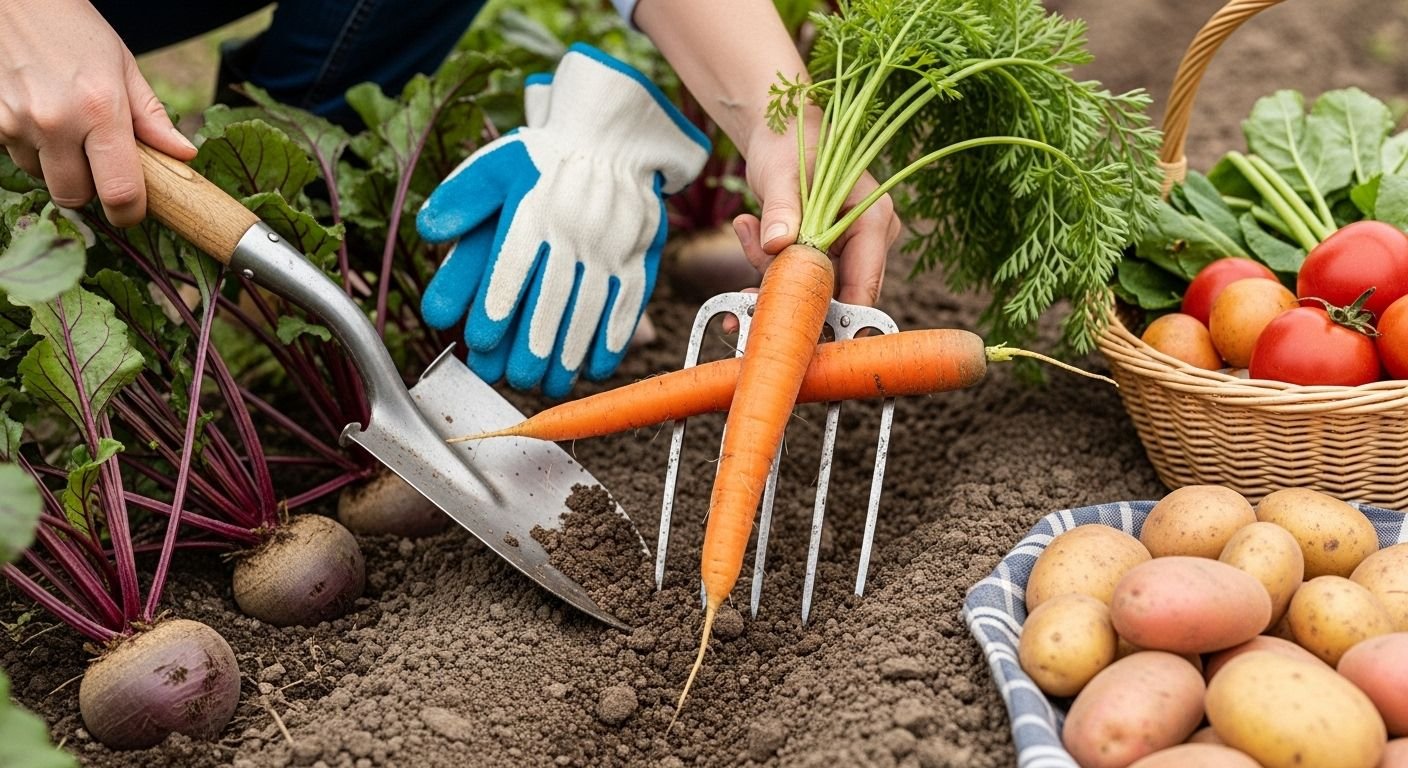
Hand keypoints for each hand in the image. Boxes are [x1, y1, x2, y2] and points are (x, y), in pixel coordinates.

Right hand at [0, 0, 196, 225]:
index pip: (119, 192)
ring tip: (67, 128)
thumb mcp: (122, 66)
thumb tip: (185, 156)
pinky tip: (40, 117)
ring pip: (43, 178)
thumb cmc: (73, 29)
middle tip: (99, 164)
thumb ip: (152, 117)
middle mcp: (56, 122)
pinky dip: (32, 148)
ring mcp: (16, 124)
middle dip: (91, 190)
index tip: (133, 211)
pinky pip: (16, 158)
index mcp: (100, 110)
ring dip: (58, 167)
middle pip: (75, 197)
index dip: (129, 213)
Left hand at [417, 44, 709, 397]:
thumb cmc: (543, 160)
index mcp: (535, 210)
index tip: (481, 340)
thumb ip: (461, 199)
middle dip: (533, 344)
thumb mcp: (495, 166)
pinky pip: (627, 304)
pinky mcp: (637, 256)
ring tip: (552, 385)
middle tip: (516, 378)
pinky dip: (612, 340)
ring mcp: (611, 246)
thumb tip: (428, 231)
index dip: (496, 306)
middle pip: (553, 297)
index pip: (512, 266)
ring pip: (590, 307)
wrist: (609, 138)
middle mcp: (574, 231)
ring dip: (571, 352)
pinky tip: (594, 369)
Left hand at [726, 111, 901, 330]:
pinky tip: (748, 235)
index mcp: (873, 219)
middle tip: (747, 296)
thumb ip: (781, 209)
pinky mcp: (826, 252)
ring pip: (813, 287)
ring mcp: (848, 247)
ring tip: (746, 231)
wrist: (781, 131)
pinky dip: (771, 268)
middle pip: (835, 293)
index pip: (864, 284)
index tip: (803, 333)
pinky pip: (801, 276)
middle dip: (792, 296)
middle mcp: (868, 239)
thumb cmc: (789, 142)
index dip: (837, 316)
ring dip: (773, 276)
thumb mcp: (781, 173)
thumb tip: (775, 244)